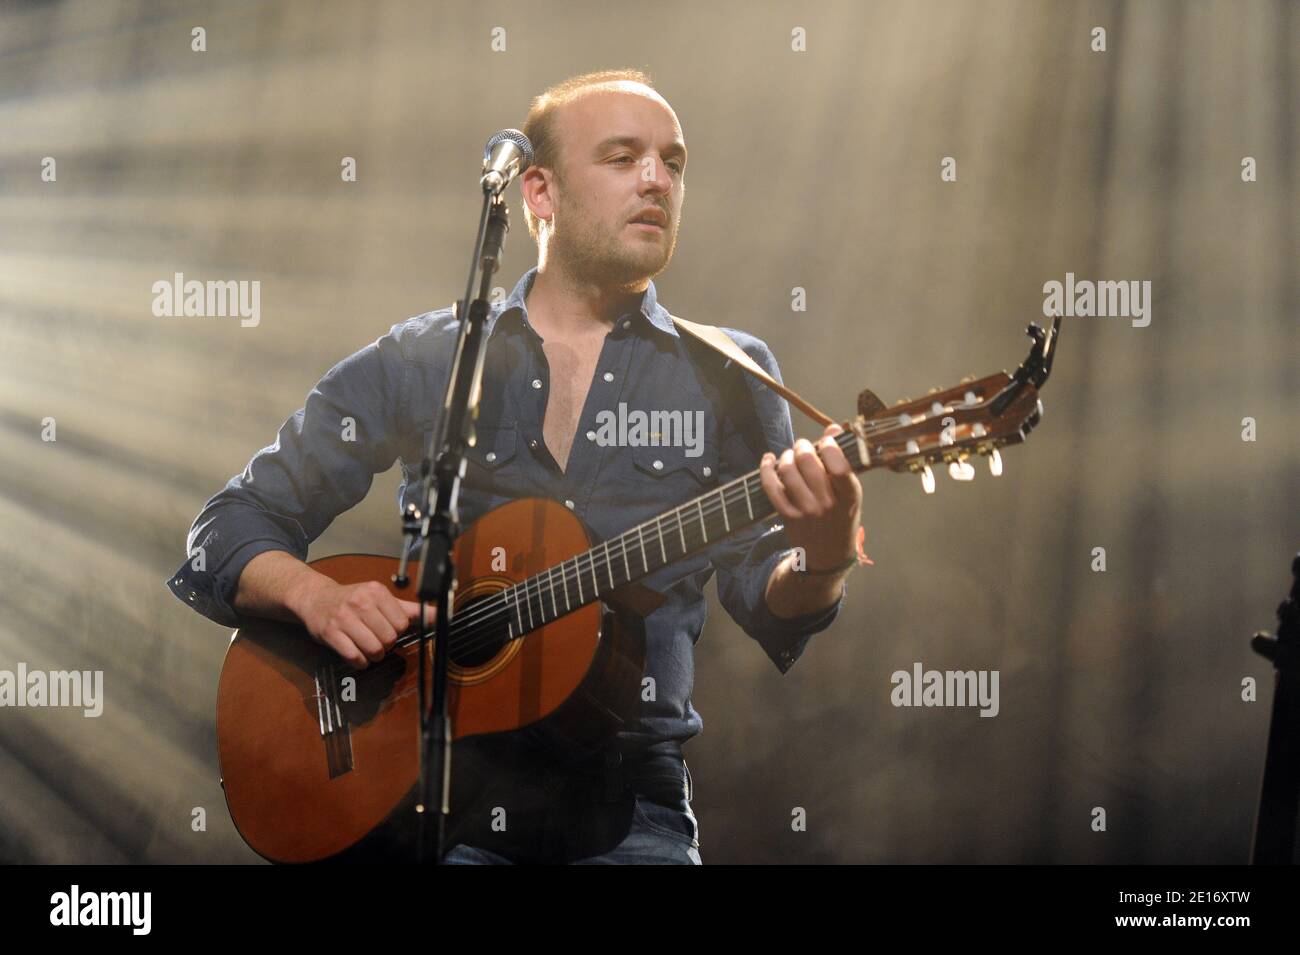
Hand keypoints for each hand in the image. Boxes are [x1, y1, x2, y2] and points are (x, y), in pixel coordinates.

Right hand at [292, 578, 426, 668]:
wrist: (315, 598)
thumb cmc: (352, 600)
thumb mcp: (380, 598)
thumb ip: (409, 609)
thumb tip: (440, 615)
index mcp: (376, 592)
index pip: (402, 623)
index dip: (397, 631)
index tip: (387, 629)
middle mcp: (360, 602)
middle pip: (389, 638)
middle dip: (386, 645)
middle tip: (376, 639)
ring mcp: (343, 618)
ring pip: (374, 649)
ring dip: (373, 655)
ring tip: (367, 647)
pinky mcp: (330, 633)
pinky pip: (355, 657)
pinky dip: (360, 662)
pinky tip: (357, 655)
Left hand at [758, 423, 862, 571]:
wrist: (828, 554)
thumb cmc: (841, 516)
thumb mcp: (850, 492)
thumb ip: (843, 460)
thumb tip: (833, 427)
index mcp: (849, 495)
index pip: (838, 465)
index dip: (828, 445)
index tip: (826, 440)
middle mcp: (828, 504)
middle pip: (807, 462)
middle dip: (802, 446)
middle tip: (803, 446)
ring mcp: (806, 512)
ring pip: (787, 470)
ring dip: (786, 456)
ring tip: (790, 456)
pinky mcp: (788, 516)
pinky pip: (771, 487)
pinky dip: (766, 469)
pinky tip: (769, 460)